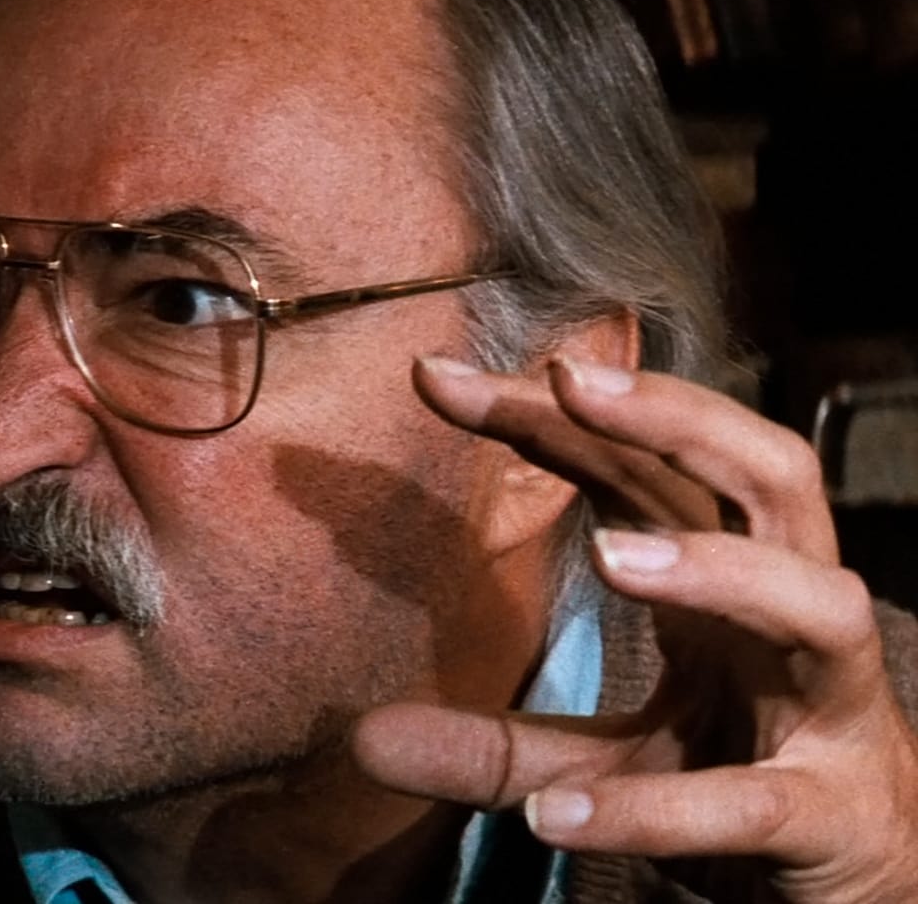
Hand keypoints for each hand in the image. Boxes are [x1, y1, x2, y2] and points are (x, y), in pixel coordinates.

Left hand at [352, 355, 917, 902]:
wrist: (866, 895)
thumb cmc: (740, 785)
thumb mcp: (603, 759)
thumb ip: (493, 745)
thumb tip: (363, 739)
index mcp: (731, 583)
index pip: (648, 468)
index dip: (554, 415)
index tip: (435, 376)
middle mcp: (790, 619)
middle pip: (770, 480)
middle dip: (680, 419)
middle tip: (568, 379)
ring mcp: (826, 712)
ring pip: (814, 606)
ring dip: (718, 571)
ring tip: (608, 557)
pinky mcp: (827, 817)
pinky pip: (749, 804)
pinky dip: (651, 810)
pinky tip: (552, 816)